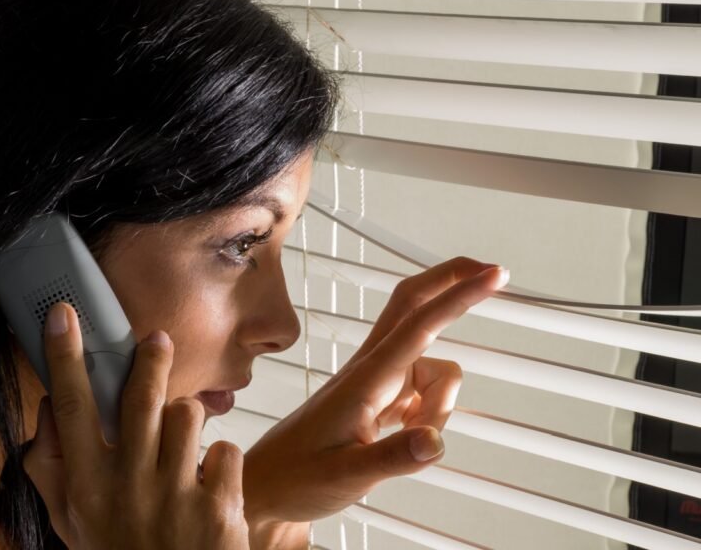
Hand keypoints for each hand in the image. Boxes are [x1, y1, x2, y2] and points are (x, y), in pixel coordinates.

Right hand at [23, 301, 248, 549]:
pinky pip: (225, 450)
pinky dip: (221, 462)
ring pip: (188, 416)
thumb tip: (49, 408)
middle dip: (150, 359)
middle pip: (141, 397)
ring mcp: (176, 495)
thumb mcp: (70, 521)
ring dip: (187, 421)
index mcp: (88, 486)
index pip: (71, 408)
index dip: (64, 357)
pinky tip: (209, 485)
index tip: (63, 316)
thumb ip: (51, 465)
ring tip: (183, 447)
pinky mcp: (219, 507)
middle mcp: (129, 485)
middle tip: (156, 341)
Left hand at [242, 257, 508, 536]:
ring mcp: (378, 382)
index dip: (460, 296)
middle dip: (453, 284)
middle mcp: (372, 370)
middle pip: (416, 305)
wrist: (268, 486)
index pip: (420, 325)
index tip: (493, 275)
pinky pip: (426, 391)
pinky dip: (432, 412)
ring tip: (408, 442)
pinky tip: (405, 437)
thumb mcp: (347, 474)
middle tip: (493, 276)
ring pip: (435, 368)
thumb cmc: (297, 476)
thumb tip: (435, 440)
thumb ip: (393, 457)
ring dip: (442, 402)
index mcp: (366, 378)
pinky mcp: (381, 398)